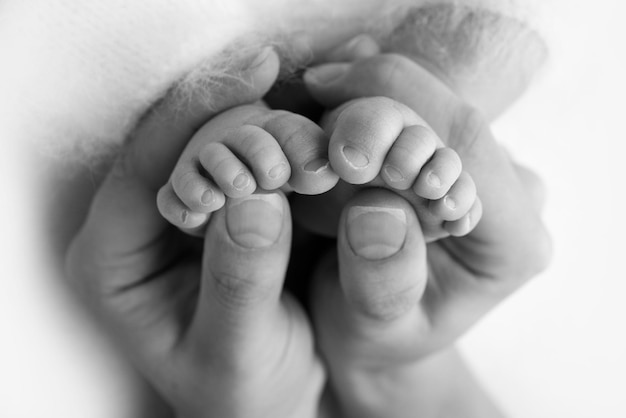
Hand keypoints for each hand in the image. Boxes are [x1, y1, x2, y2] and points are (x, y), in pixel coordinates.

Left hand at [66, 48, 323, 417]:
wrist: (267, 399)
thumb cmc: (241, 389)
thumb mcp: (236, 352)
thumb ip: (239, 281)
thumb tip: (257, 197)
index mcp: (114, 258)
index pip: (141, 166)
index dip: (195, 113)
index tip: (256, 76)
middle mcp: (142, 223)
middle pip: (180, 143)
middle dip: (242, 124)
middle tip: (304, 126)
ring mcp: (188, 209)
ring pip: (221, 142)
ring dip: (271, 131)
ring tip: (318, 138)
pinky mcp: (229, 206)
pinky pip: (254, 159)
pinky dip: (287, 147)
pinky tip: (319, 144)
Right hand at [298, 44, 551, 416]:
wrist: (379, 337)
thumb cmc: (376, 340)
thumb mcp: (374, 331)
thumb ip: (381, 281)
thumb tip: (375, 208)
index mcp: (513, 242)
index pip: (468, 150)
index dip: (394, 124)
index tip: (326, 121)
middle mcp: (511, 196)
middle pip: (450, 118)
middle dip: (375, 113)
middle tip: (313, 112)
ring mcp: (482, 169)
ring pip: (427, 105)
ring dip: (365, 107)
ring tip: (320, 134)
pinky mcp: (448, 156)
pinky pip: (410, 112)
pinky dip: (364, 106)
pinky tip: (331, 115)